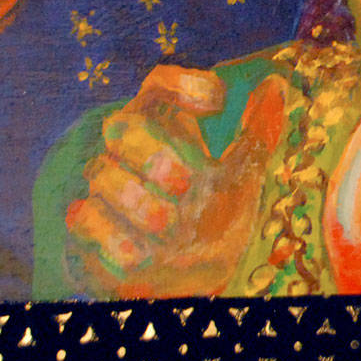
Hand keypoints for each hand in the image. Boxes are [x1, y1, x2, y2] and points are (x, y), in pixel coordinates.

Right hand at [65, 64, 288, 297]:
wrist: (194, 276)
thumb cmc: (217, 214)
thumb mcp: (243, 175)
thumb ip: (259, 133)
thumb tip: (276, 85)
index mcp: (166, 125)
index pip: (159, 84)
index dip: (181, 84)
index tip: (218, 101)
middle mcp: (129, 149)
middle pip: (122, 125)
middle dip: (153, 154)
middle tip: (186, 185)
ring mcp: (105, 186)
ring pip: (101, 173)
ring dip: (139, 202)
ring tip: (170, 228)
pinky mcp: (86, 227)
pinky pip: (84, 219)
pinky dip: (112, 238)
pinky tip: (140, 256)